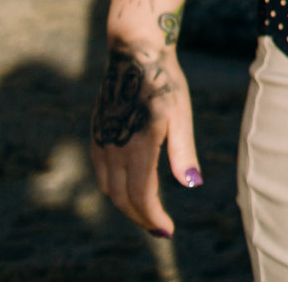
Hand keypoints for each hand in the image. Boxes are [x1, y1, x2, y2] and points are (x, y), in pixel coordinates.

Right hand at [89, 39, 198, 237]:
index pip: (141, 195)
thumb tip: (192, 185)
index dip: (153, 217)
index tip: (167, 232)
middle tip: (160, 229)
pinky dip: (115, 189)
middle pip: (123, 198)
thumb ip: (183, 152)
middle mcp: (113, 148)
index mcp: (136, 146)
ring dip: (126, 205)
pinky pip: (101, 173)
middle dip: (141, 217)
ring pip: (108, 188)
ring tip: (147, 213)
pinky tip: (130, 189)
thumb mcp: (180, 115)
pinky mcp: (95, 135)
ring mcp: (100, 142)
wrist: (134, 55)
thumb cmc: (164, 83)